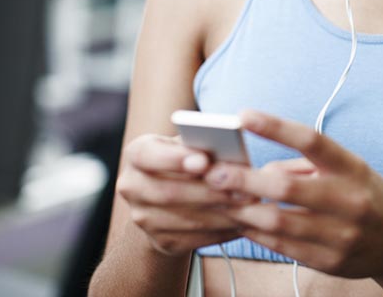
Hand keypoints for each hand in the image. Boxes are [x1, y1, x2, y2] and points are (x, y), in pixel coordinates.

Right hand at [117, 132, 255, 255]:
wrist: (171, 194)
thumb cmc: (189, 157)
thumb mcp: (191, 142)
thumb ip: (203, 142)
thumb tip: (229, 147)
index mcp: (137, 153)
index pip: (148, 155)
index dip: (175, 159)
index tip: (204, 161)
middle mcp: (132, 186)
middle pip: (168, 192)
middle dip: (209, 191)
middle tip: (243, 188)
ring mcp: (142, 218)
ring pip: (184, 218)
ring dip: (221, 213)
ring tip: (250, 204)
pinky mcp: (160, 240)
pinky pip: (194, 238)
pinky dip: (222, 230)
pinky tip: (244, 221)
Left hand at [204, 110, 382, 278]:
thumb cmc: (365, 194)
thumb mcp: (347, 169)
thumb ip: (304, 166)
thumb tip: (260, 170)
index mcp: (353, 168)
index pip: (312, 141)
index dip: (276, 127)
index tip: (244, 115)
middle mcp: (349, 200)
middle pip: (288, 187)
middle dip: (246, 180)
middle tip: (213, 172)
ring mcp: (341, 234)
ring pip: (279, 222)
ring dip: (243, 210)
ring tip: (218, 198)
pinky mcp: (330, 261)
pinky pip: (283, 246)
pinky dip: (257, 233)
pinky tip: (240, 222)